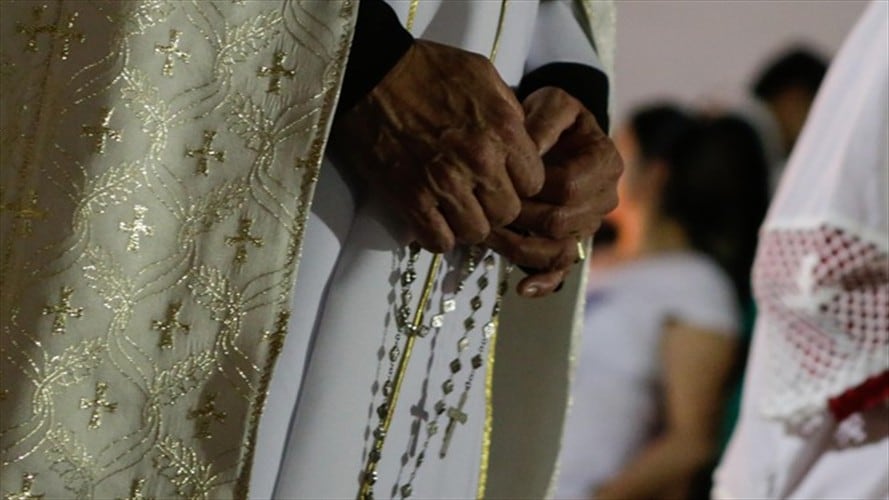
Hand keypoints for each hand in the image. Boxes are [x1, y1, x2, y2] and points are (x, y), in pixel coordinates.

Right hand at [333, 40, 544, 252]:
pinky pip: (438, 241)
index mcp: (503, 130)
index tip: (504, 179)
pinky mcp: (410, 198)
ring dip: (467, 225)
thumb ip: (510, 111)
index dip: (520, 184)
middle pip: (507, 214)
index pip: (534, 183)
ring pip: (476, 233)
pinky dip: (437, 236)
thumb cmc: (427, 70)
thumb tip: (522, 139)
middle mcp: (480, 161)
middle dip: (495, 208)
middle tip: (478, 197)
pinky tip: (432, 220)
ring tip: (455, 210)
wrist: (371, 74)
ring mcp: (444, 183)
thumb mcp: (483, 75)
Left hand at [487, 87, 621, 296]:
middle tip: (482, 209)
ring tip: (487, 236)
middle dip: (519, 218)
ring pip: (558, 249)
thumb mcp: (550, 104)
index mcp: (605, 162)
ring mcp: (588, 225)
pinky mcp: (571, 243)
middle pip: (561, 222)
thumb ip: (543, 121)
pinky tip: (522, 288)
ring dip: (519, 247)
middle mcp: (603, 198)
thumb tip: (530, 152)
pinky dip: (543, 282)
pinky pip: (562, 270)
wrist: (548, 133)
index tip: (501, 180)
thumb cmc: (548, 117)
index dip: (533, 187)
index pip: (568, 186)